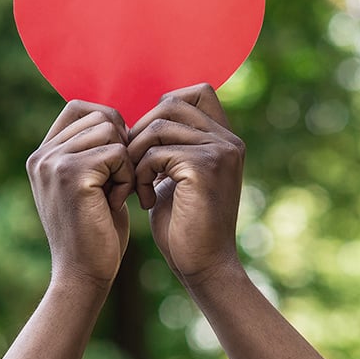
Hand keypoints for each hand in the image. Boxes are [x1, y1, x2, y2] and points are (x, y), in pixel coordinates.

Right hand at [26, 100, 134, 286]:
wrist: (84, 275)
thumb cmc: (95, 232)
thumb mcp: (89, 184)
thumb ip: (91, 151)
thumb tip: (116, 118)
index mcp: (42, 154)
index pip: (80, 107)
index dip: (109, 123)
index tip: (118, 158)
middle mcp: (42, 155)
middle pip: (100, 116)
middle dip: (121, 145)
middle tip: (118, 182)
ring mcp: (53, 163)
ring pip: (111, 130)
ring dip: (125, 162)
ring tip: (116, 193)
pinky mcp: (71, 175)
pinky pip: (118, 153)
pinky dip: (127, 177)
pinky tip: (117, 203)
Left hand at [127, 84, 245, 287]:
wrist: (203, 267)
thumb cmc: (184, 225)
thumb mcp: (176, 176)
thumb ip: (170, 146)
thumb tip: (142, 119)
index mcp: (224, 139)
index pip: (195, 91)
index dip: (162, 107)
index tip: (146, 144)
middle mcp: (228, 140)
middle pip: (171, 103)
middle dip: (140, 131)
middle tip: (131, 164)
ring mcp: (219, 151)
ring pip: (157, 126)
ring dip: (135, 155)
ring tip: (135, 185)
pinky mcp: (204, 167)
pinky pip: (155, 153)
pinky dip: (140, 174)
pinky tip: (144, 200)